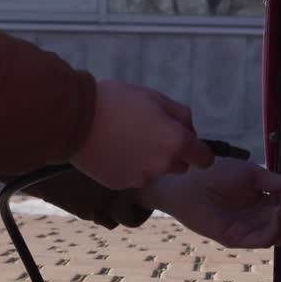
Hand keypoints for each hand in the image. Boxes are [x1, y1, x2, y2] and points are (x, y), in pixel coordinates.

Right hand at [72, 80, 214, 189]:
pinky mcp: (121, 184)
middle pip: (180, 166)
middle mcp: (162, 165)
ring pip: (155, 172)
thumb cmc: (116, 102)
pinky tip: (114, 149)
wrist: (75, 119)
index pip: (205, 159)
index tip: (191, 145)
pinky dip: (129, 166)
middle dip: (172, 153)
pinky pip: (133, 177)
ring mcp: (141, 178)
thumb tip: (189, 129)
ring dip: (150, 161)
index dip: (199, 151)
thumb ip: (180, 115)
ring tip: (128, 139)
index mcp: (176, 142)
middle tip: (151, 134)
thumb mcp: (155, 97)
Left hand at [139, 158, 280, 248]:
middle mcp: (258, 220)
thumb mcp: (253, 174)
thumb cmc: (215, 173)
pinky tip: (277, 210)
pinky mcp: (237, 239)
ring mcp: (248, 231)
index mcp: (263, 204)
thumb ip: (278, 183)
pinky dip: (276, 227)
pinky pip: (265, 240)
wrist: (187, 181)